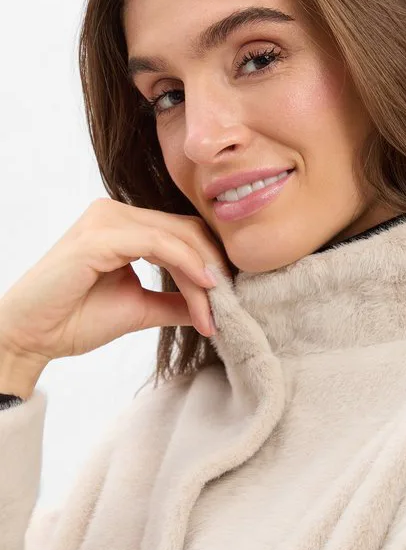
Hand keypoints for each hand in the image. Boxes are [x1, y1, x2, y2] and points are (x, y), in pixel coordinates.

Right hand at [0, 198, 230, 367]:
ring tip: (217, 306)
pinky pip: (158, 243)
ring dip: (204, 272)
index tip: (230, 298)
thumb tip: (214, 304)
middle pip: (186, 229)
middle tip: (232, 302)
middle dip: (214, 266)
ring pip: (177, 236)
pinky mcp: (100, 235)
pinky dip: (187, 264)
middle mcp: (115, 212)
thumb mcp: (140, 308)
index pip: (183, 233)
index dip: (211, 262)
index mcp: (123, 224)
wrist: (29, 336)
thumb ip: (175, 300)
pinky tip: (205, 287)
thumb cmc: (74, 320)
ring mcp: (106, 219)